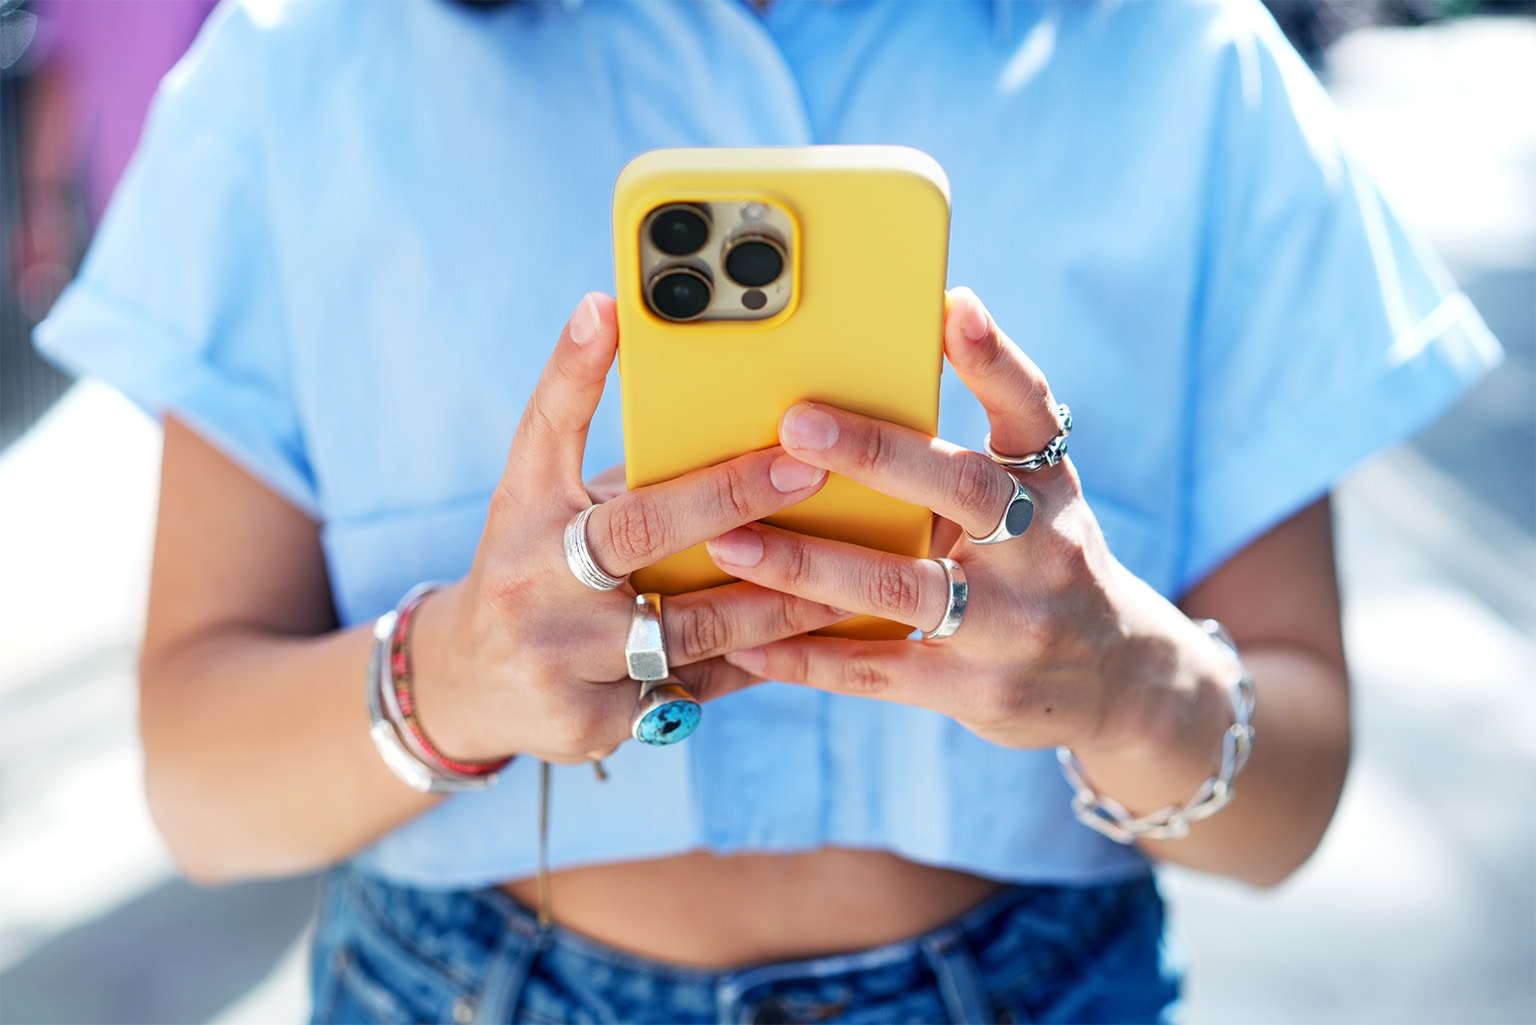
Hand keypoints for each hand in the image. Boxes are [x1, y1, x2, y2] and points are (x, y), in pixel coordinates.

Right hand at [410, 293, 848, 764]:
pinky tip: (823, 639)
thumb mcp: (541, 497)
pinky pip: (700, 686)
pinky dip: (762, 659)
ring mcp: (561, 660)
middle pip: (643, 535)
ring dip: (780, 599)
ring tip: (854, 571)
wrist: (468, 684)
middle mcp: (533, 585)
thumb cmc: (532, 564)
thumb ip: (602, 443)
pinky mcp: (594, 723)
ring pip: (694, 628)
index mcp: (523, 515)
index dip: (576, 371)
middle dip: (736, 500)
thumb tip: (657, 349)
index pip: (547, 432)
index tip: (615, 312)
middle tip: (813, 470)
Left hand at [710, 288, 1221, 754]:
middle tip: (792, 424)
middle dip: (875, 454)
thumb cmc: (1044, 561)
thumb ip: (964, 452)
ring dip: (809, 564)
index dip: (993, 358)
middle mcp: (1042, 548)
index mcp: (1047, 484)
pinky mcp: (974, 689)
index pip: (1028, 410)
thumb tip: (894, 359)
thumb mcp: (1033, 498)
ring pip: (904, 588)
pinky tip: (744, 643)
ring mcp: (1012, 625)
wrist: (1116, 678)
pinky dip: (807, 657)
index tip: (950, 306)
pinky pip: (877, 672)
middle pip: (960, 489)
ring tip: (730, 540)